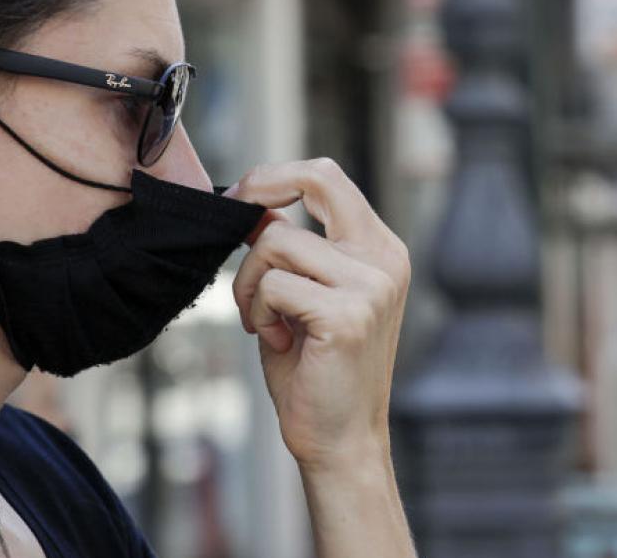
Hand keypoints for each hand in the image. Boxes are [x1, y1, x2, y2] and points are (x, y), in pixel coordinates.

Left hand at [224, 158, 410, 471]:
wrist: (340, 441)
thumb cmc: (316, 371)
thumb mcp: (302, 295)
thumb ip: (289, 249)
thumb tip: (252, 206)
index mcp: (380, 249)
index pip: (329, 176)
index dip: (277, 175)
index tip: (241, 199)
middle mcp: (384, 258)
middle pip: (316, 178)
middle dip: (260, 187)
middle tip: (232, 217)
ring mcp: (371, 285)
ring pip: (275, 241)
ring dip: (249, 283)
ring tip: (263, 322)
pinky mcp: (348, 315)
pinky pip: (274, 284)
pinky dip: (258, 311)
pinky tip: (276, 342)